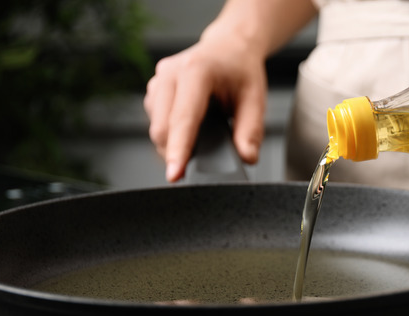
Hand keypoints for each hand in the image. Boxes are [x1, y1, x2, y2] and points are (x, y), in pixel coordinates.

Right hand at [144, 38, 266, 181]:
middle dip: (178, 152)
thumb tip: (246, 157)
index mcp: (197, 71)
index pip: (183, 119)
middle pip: (162, 129)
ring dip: (173, 142)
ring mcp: (158, 80)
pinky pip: (155, 121)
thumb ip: (251, 131)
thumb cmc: (241, 69)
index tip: (175, 175)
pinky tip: (189, 124)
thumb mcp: (255, 99)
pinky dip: (170, 132)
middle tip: (204, 156)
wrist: (229, 47)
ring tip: (201, 131)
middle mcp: (171, 73)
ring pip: (156, 128)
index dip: (178, 150)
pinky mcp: (153, 88)